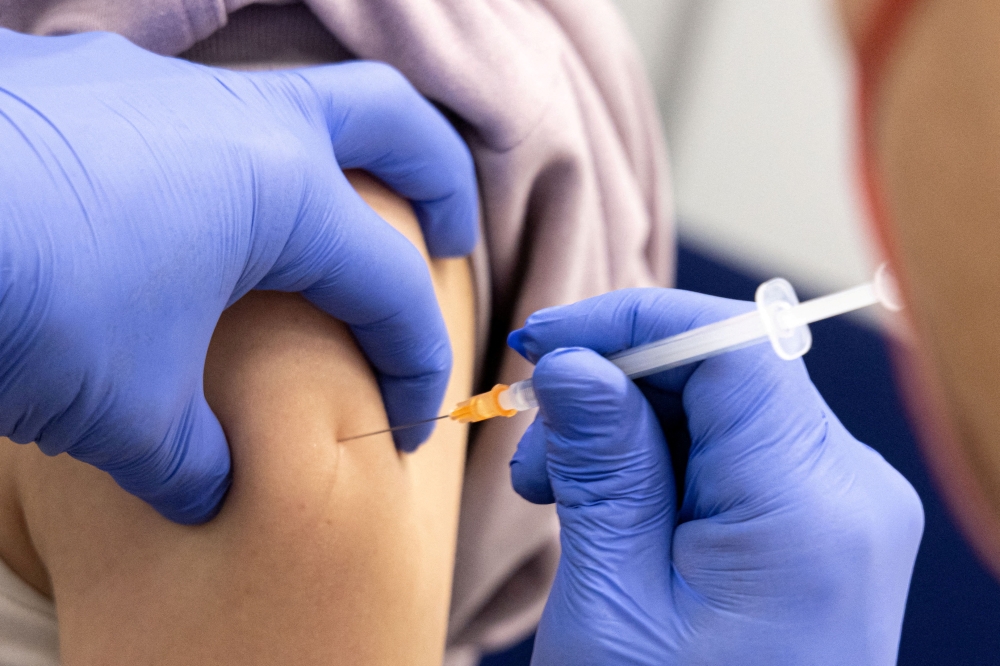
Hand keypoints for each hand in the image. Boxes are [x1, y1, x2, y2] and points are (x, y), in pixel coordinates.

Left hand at [0, 29, 477, 522]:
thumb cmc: (25, 300)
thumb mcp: (127, 410)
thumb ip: (195, 456)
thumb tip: (209, 487)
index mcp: (282, 189)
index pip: (390, 287)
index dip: (417, 364)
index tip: (408, 428)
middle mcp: (237, 117)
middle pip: (392, 120)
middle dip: (441, 183)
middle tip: (450, 243)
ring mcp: (160, 86)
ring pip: (289, 102)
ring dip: (328, 165)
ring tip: (320, 235)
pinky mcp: (86, 83)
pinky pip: (192, 116)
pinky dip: (223, 166)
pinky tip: (180, 225)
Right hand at [508, 288, 922, 664]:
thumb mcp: (613, 602)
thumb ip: (602, 467)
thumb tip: (574, 361)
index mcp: (812, 507)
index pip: (730, 346)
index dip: (628, 322)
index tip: (541, 342)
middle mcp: (847, 492)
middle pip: (721, 374)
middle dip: (613, 388)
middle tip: (532, 444)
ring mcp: (837, 511)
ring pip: (718, 410)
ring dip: (624, 429)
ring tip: (551, 489)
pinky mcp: (813, 530)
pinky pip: (729, 457)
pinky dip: (656, 464)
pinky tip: (600, 506)